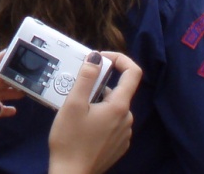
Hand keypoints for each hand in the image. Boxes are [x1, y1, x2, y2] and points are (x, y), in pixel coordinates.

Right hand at [48, 51, 140, 173]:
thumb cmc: (70, 140)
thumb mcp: (73, 104)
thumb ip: (86, 78)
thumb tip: (96, 57)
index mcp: (119, 107)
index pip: (133, 72)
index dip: (120, 59)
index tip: (100, 59)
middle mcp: (127, 119)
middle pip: (117, 91)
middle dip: (98, 86)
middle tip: (76, 92)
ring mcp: (124, 134)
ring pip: (113, 107)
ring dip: (97, 103)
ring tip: (76, 113)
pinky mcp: (118, 145)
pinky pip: (112, 123)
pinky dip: (99, 118)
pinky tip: (83, 127)